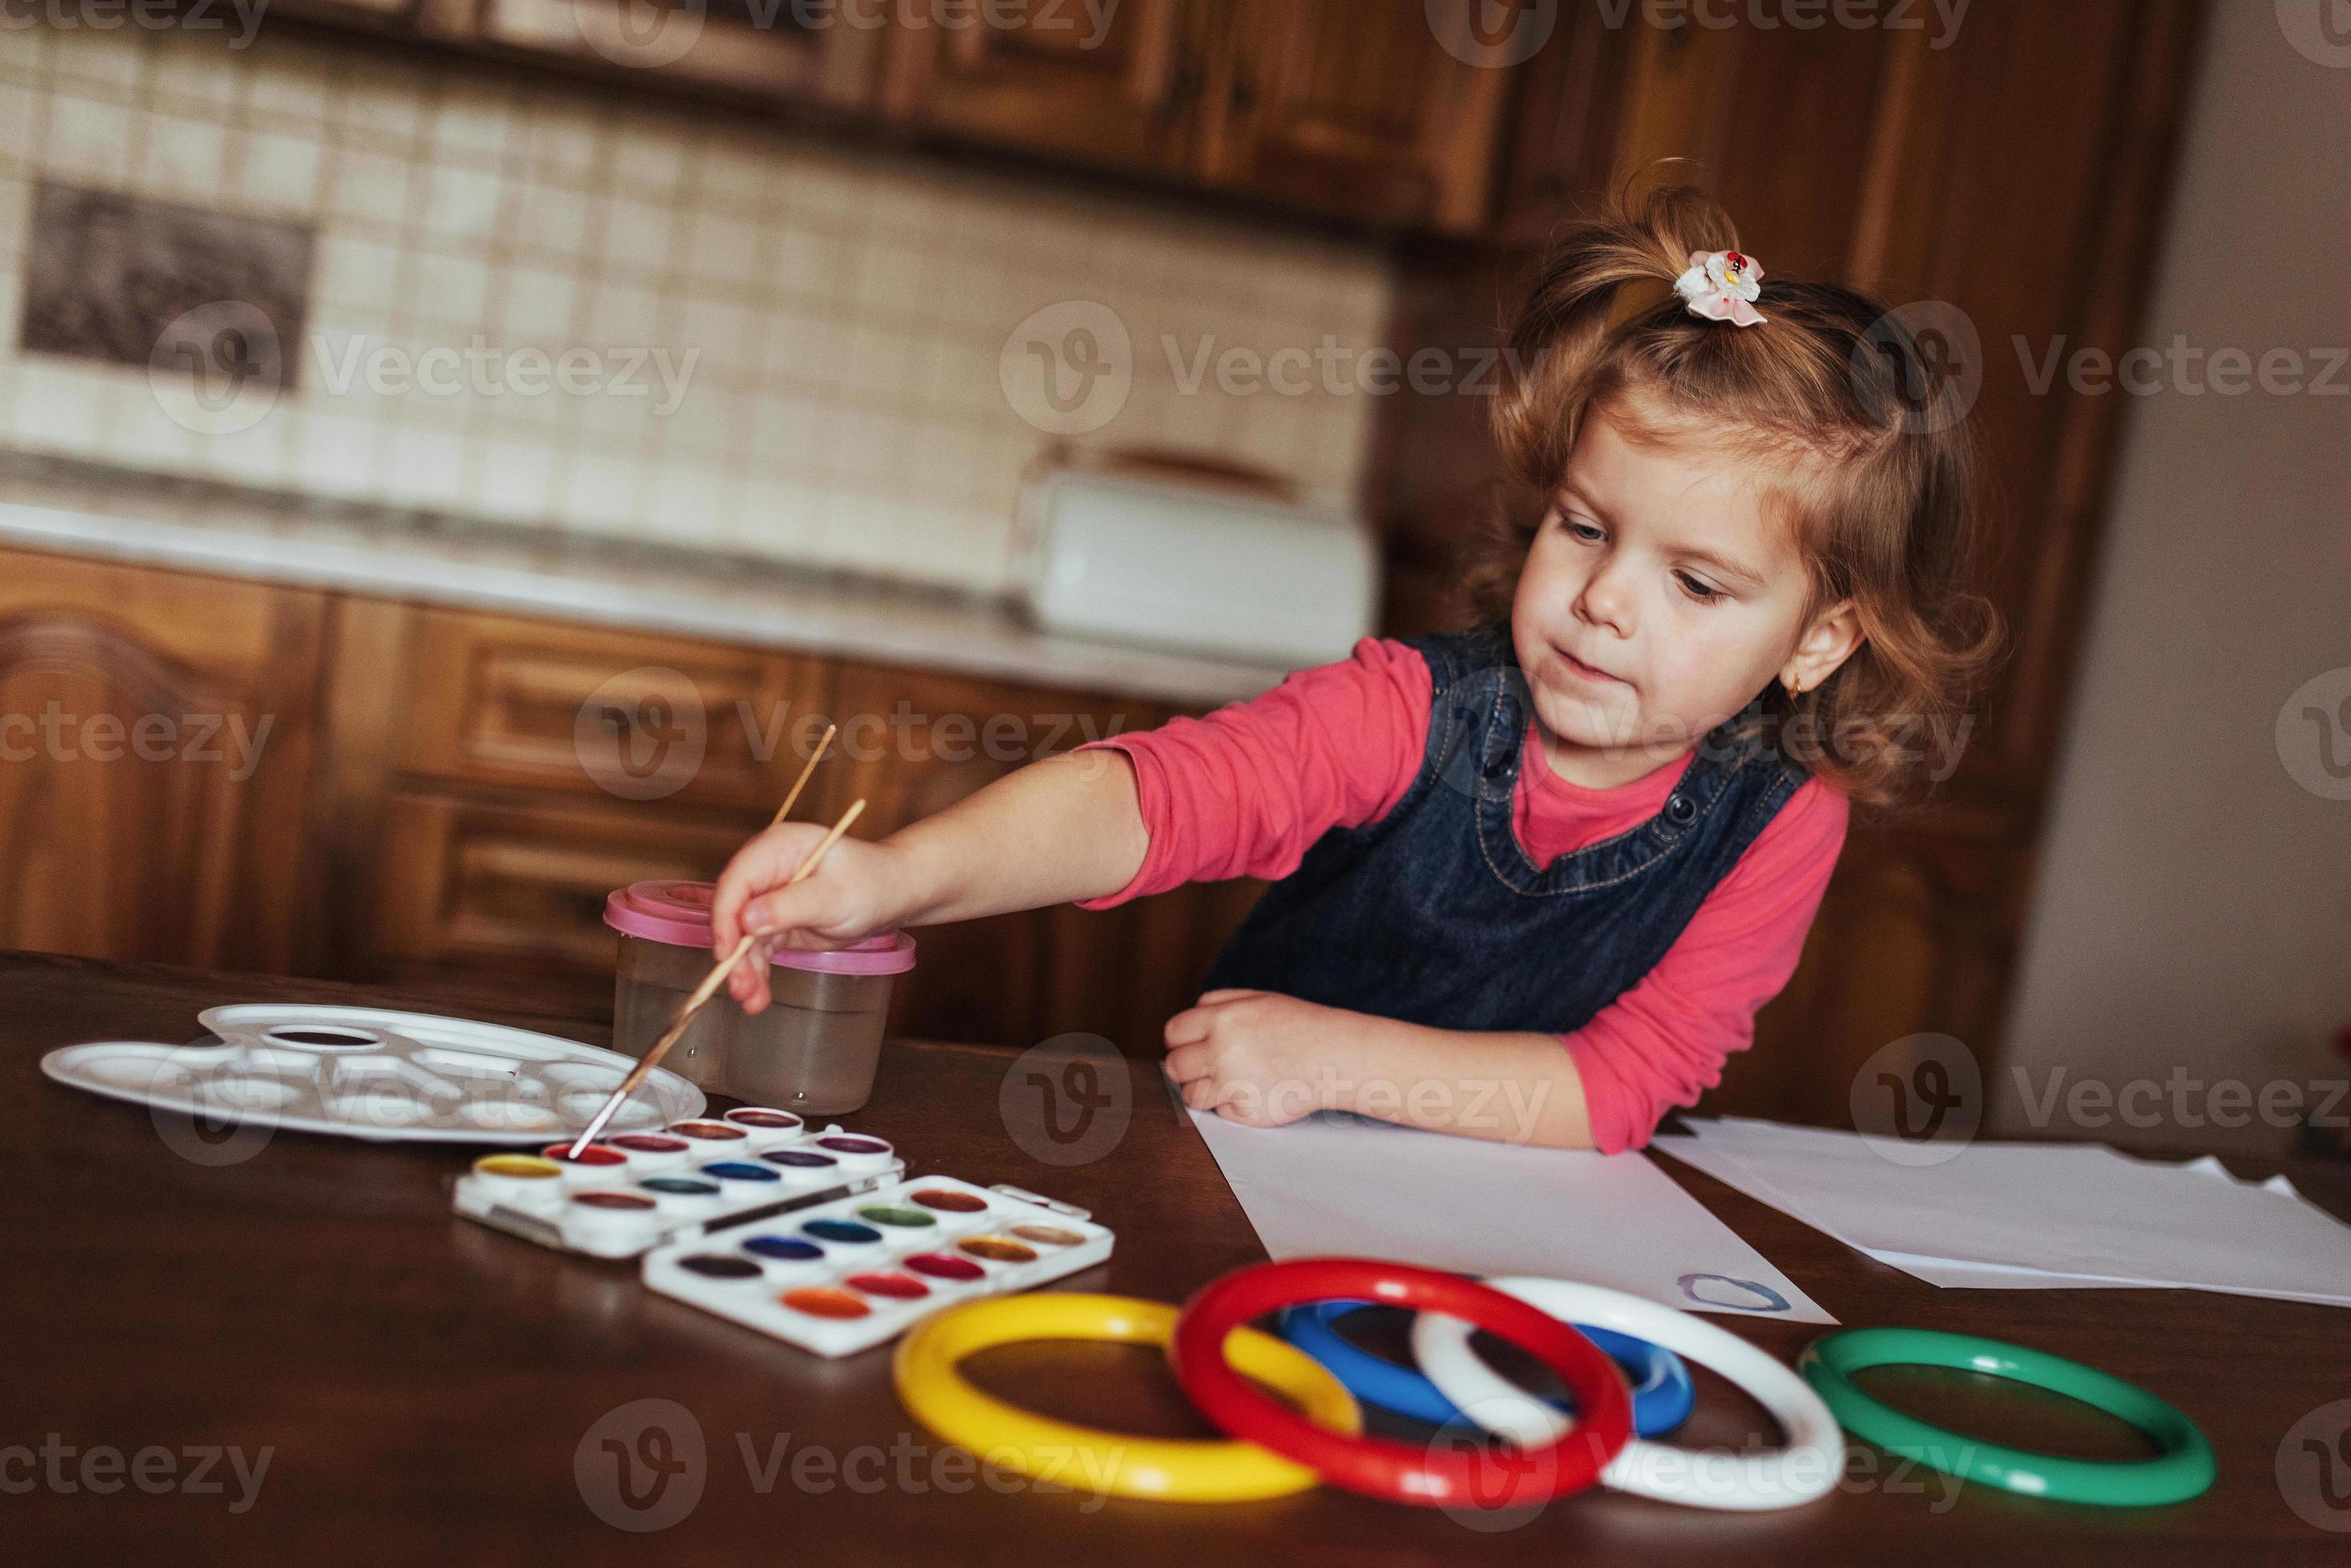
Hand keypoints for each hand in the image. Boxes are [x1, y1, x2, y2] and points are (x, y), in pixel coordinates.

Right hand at [708, 823, 913, 1013]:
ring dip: (744, 969)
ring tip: (752, 999)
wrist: (891, 896)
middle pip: (734, 912)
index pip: (736, 881)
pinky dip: (757, 972)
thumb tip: (746, 919)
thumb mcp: (834, 895)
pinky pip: (758, 950)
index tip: (727, 951)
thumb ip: (791, 905)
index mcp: (776, 848)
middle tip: (739, 986)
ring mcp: (768, 898)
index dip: (725, 916)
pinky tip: (759, 996)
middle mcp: (765, 871)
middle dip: (734, 952)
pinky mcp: (775, 923)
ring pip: (743, 937)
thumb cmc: (869, 883)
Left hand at [1161, 989, 1355, 1127]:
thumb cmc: (1299, 1027)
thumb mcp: (1257, 999)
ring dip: (1205, 1090)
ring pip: (1191, 1096)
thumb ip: (1217, 1004)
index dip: (1179, 1041)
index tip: (1188, 1047)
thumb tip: (1183, 1025)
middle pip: (1175, 1066)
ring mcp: (1233, 1084)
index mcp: (1223, 1019)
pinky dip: (1233, 1106)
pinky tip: (1256, 1091)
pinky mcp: (1246, 1112)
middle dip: (1186, 1067)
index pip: (1173, 1033)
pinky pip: (1221, 1113)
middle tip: (1206, 1067)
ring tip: (1231, 1080)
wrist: (1335, 1057)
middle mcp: (1222, 1051)